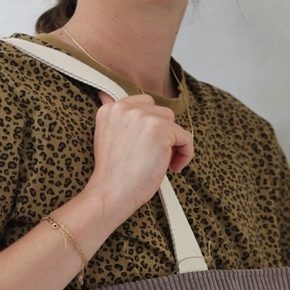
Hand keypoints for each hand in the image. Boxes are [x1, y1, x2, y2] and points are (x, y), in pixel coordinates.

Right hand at [86, 91, 193, 224]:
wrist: (110, 194)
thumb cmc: (113, 176)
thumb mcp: (107, 138)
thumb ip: (114, 117)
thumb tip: (104, 94)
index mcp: (111, 109)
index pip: (144, 104)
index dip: (151, 126)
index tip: (146, 149)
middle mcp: (125, 108)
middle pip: (161, 112)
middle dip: (163, 134)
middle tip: (154, 158)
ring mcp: (142, 117)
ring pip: (173, 123)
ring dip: (173, 143)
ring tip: (162, 163)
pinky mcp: (159, 129)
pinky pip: (186, 137)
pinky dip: (186, 154)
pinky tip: (174, 168)